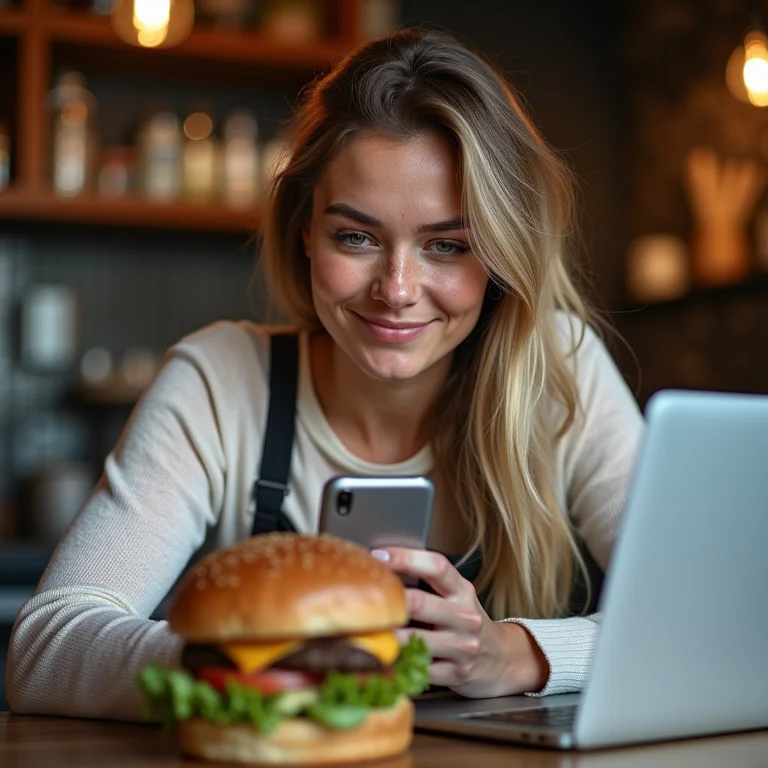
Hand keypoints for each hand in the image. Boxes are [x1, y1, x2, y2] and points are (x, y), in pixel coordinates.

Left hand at [371, 547, 548, 697]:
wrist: (502, 660)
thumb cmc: (466, 622)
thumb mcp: (455, 597)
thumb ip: (427, 582)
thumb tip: (381, 565)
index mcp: (462, 591)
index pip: (436, 566)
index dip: (405, 557)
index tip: (378, 555)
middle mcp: (464, 616)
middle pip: (419, 602)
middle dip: (389, 602)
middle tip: (363, 599)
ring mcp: (462, 646)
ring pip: (414, 640)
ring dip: (386, 637)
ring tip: (364, 631)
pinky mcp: (456, 673)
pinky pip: (418, 669)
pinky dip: (396, 664)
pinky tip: (382, 658)